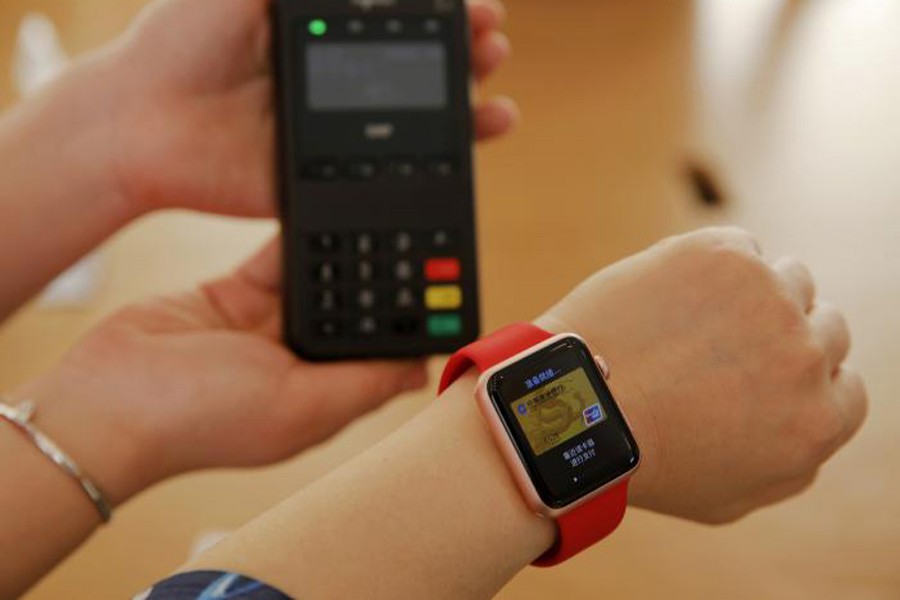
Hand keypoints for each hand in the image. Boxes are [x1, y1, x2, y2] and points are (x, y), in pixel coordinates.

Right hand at [16, 239, 426, 504]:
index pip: (378, 356)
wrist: (106, 398)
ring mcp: (263, 329)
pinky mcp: (233, 297)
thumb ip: (361, 384)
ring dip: (338, 254)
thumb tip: (420, 373)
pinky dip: (295, 238)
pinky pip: (275, 260)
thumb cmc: (199, 418)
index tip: (438, 290)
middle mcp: (296, 363)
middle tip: (410, 238)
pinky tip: (321, 212)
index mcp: (320, 395)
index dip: (407, 326)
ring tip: (374, 219)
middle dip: (376, 282)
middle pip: (350, 312)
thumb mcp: (297, 405)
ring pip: (316, 280)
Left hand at [103, 0, 515, 216]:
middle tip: (491, 31)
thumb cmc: (181, 44)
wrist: (146, 125)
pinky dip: (453, 149)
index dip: (438, 8)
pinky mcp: (338, 173)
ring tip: (494, 65)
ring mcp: (342, 130)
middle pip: (420, 61)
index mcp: (319, 33)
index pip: (397, 18)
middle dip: (464, 42)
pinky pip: (405, 163)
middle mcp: (338, 81)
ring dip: (470, 88)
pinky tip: (487, 124)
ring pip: (423, 112)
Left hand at [536, 227, 867, 523]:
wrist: (577, 408)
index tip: (764, 375)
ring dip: (755, 293)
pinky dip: (713, 263)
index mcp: (818, 420)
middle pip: (826, 324)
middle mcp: (807, 354)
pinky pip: (741, 246)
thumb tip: (809, 427)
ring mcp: (767, 298)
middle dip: (783, 334)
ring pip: (789, 278)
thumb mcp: (730, 497)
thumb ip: (790, 465)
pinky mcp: (723, 256)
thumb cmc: (642, 460)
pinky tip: (671, 291)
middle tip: (725, 343)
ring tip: (693, 316)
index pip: (846, 385)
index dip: (805, 379)